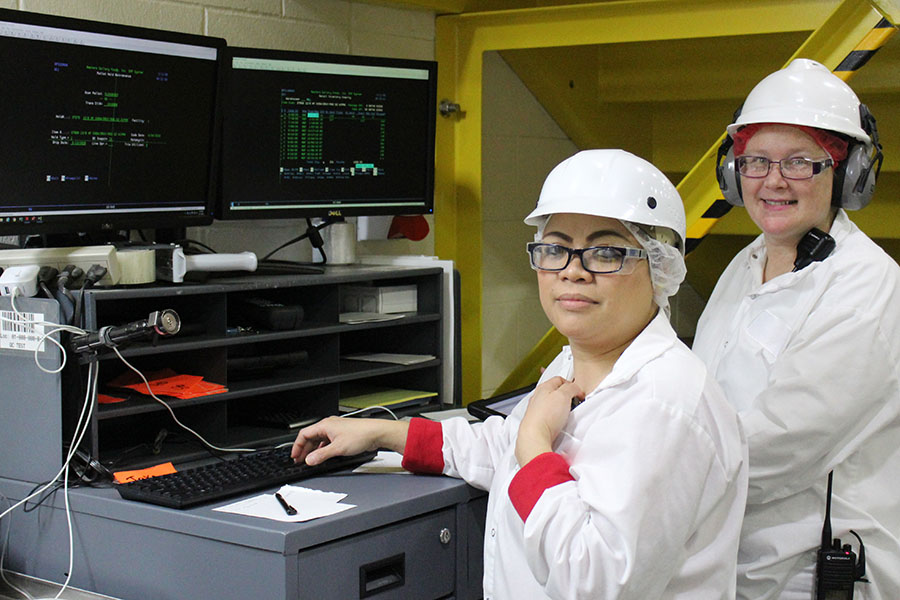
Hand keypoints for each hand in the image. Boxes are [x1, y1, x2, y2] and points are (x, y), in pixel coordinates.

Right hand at [291, 416, 407, 465]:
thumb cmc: (361, 435)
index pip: (304, 434)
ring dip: (313, 450)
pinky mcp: (342, 435)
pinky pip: (327, 442)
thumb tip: (309, 460)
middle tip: (300, 461)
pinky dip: (322, 449)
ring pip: (319, 440)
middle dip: (304, 449)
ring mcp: (336, 430)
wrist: (377, 433)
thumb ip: (321, 455)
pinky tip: (323, 456)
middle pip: (311, 437)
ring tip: (310, 460)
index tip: (294, 456)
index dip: (297, 446)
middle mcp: (329, 425)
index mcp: (325, 425)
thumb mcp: (338, 448)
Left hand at [515, 377, 583, 466]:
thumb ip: (571, 388)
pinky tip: (560, 423)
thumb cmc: (545, 416)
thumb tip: (574, 388)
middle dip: (567, 397)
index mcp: (543, 388)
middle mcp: (538, 398)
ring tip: (567, 414)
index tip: (578, 392)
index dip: (571, 384)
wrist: (535, 436)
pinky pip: (550, 417)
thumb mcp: (563, 395)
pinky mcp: (538, 422)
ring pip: (553, 405)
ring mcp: (537, 411)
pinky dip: (557, 419)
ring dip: (562, 409)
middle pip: (556, 393)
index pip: (559, 379)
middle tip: (574, 402)